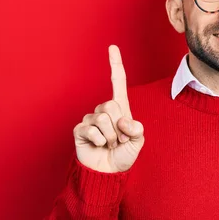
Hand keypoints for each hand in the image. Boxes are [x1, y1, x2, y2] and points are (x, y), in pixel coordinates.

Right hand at [72, 45, 144, 172]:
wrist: (108, 172)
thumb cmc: (123, 155)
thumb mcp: (138, 141)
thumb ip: (136, 129)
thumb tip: (123, 121)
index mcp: (120, 109)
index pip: (118, 82)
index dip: (116, 65)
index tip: (112, 47)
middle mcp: (104, 110)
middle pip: (111, 105)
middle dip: (119, 127)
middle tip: (120, 140)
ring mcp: (91, 119)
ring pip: (102, 119)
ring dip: (111, 137)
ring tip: (110, 144)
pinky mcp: (80, 129)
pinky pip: (91, 129)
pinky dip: (100, 141)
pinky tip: (99, 146)